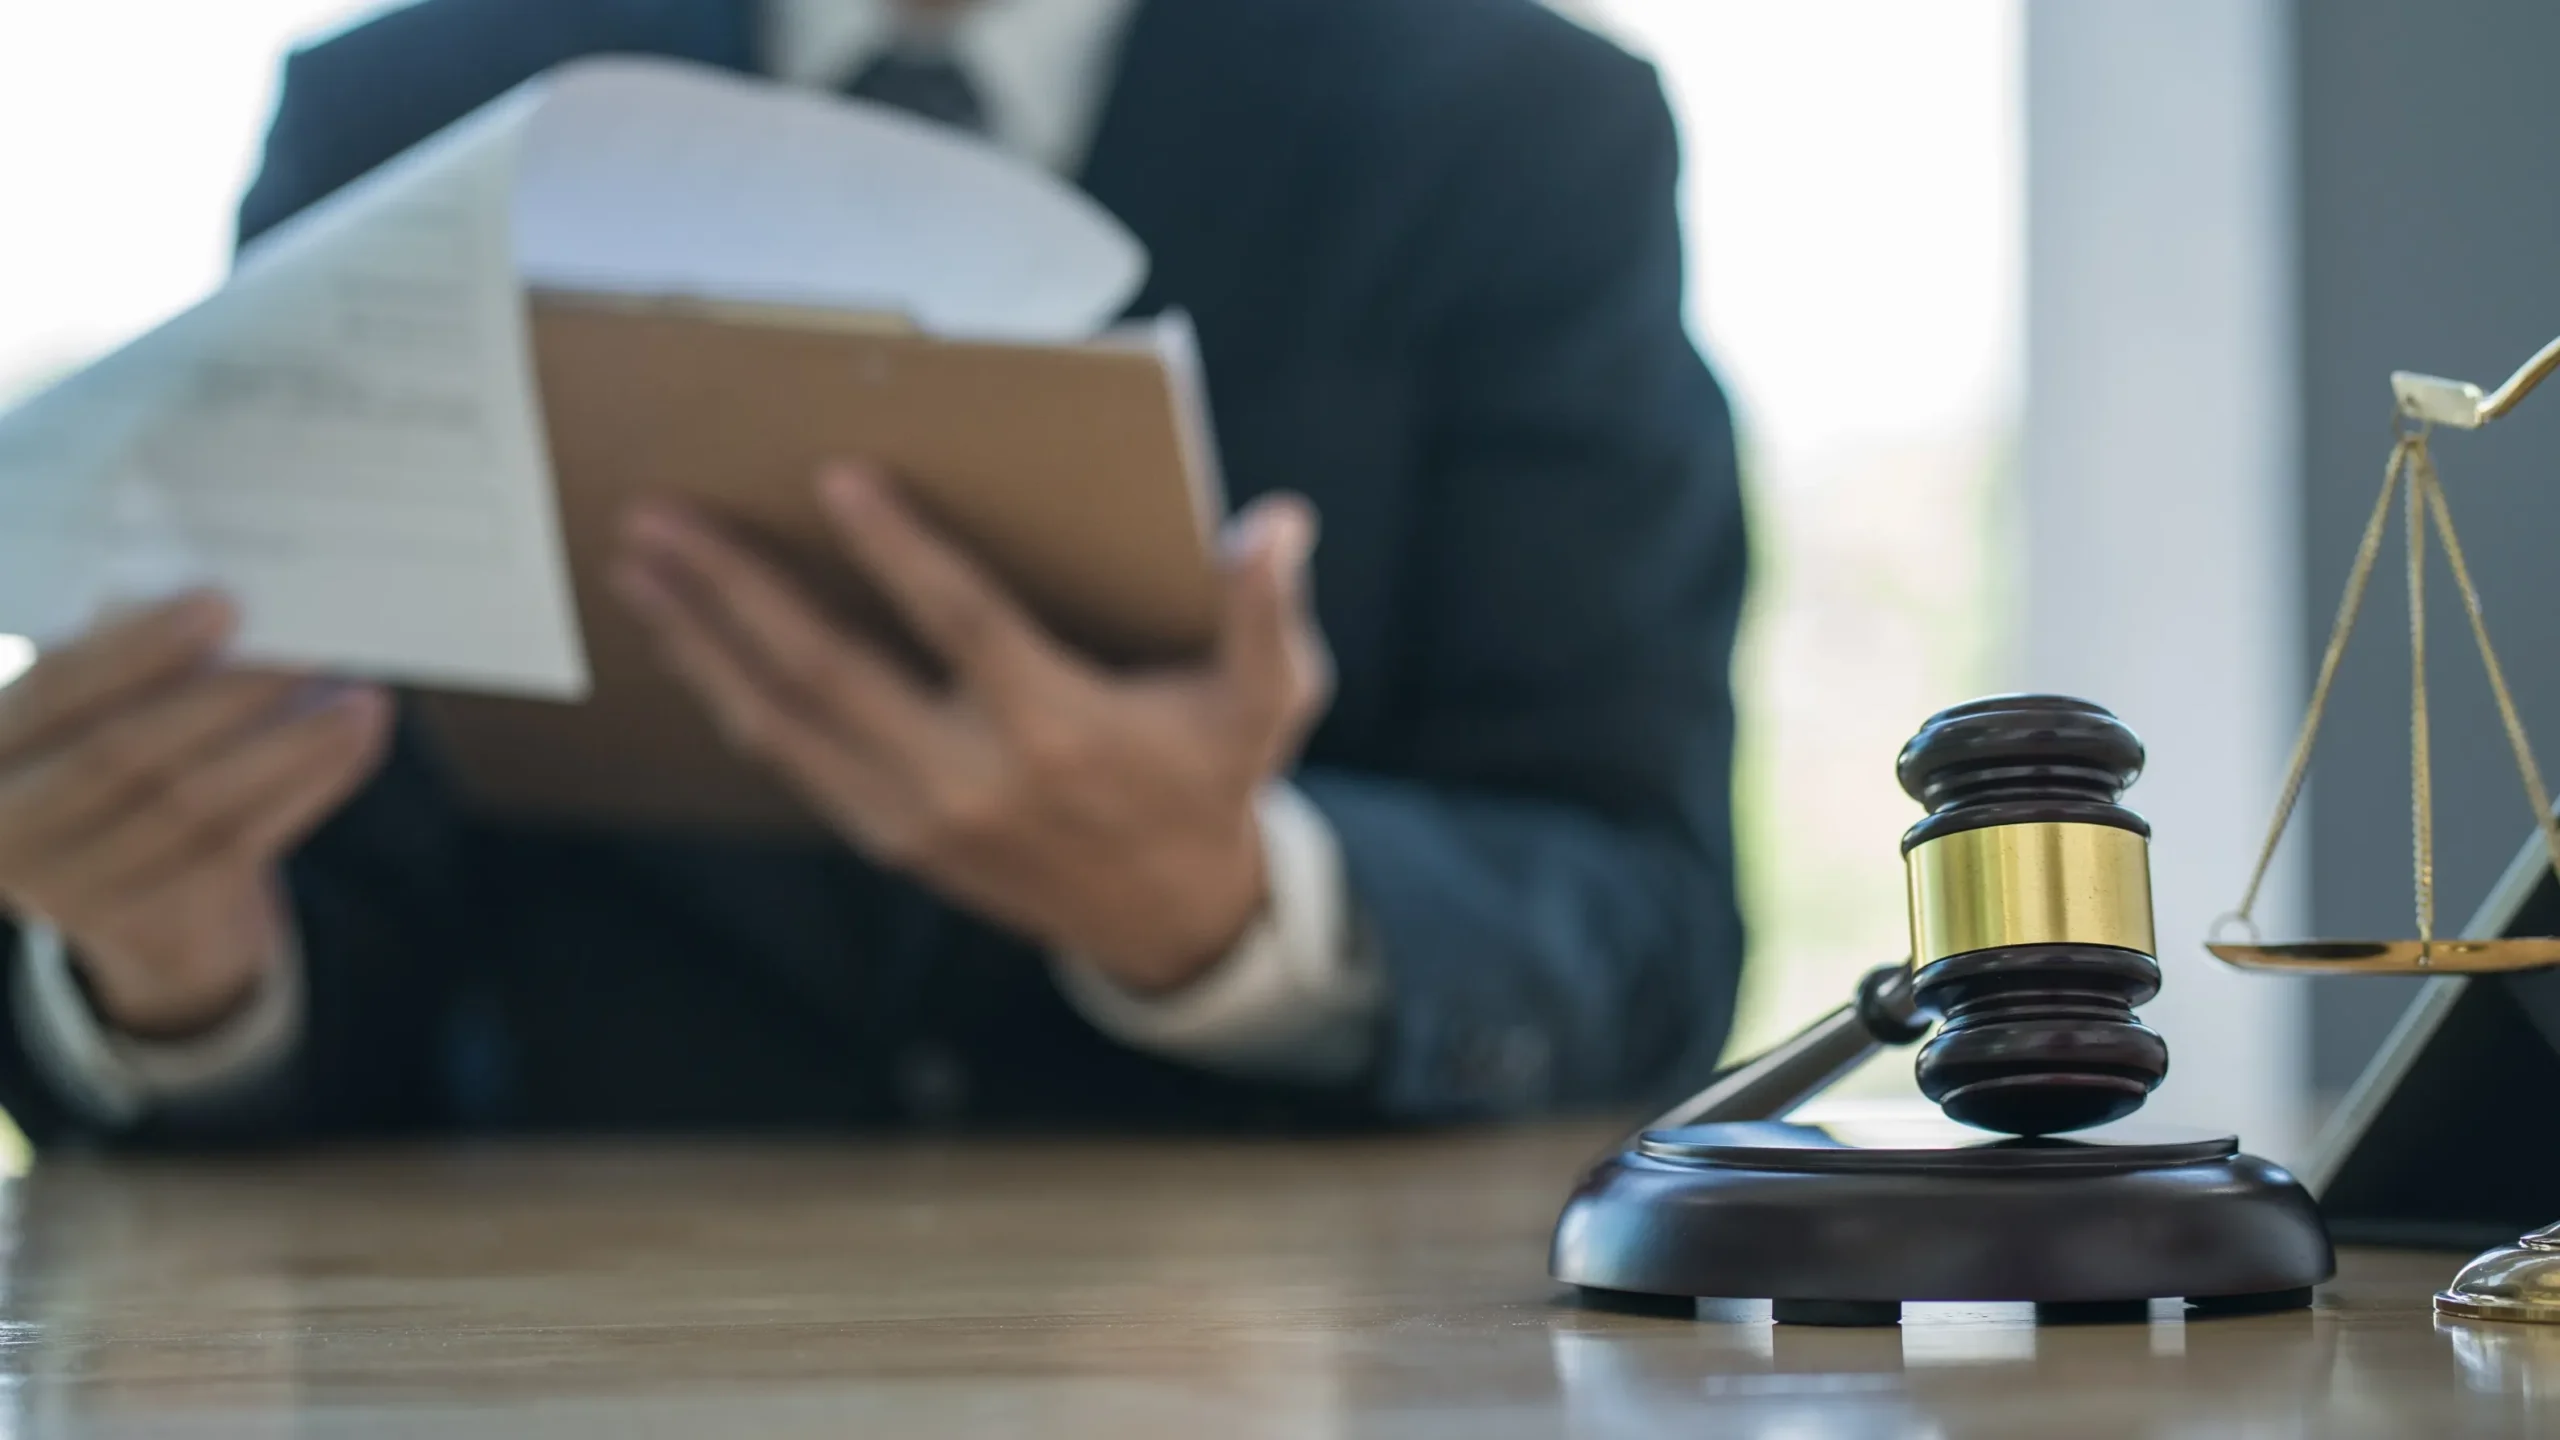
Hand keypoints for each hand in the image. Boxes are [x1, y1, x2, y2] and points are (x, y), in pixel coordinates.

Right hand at [0, 595, 392, 1037]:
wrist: (141, 894)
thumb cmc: (124, 755)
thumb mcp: (102, 705)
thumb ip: (135, 657)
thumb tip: (223, 603)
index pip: (56, 690)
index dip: (139, 649)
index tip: (223, 604)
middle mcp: (8, 826)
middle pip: (125, 755)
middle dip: (226, 697)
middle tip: (310, 650)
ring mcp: (72, 888)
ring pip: (195, 808)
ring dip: (290, 747)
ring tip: (362, 700)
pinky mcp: (147, 921)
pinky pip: (241, 847)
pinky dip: (309, 787)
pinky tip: (357, 741)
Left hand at [614, 463, 1332, 993]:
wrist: (1174, 920)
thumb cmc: (1212, 784)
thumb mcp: (1266, 703)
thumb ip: (1266, 612)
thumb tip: (1278, 522)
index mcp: (1058, 729)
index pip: (961, 625)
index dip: (898, 551)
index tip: (836, 479)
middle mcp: (972, 778)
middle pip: (829, 674)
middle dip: (735, 593)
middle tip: (660, 519)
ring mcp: (918, 817)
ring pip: (786, 722)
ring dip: (703, 642)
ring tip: (639, 568)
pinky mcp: (889, 838)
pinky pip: (791, 761)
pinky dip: (730, 698)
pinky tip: (686, 644)